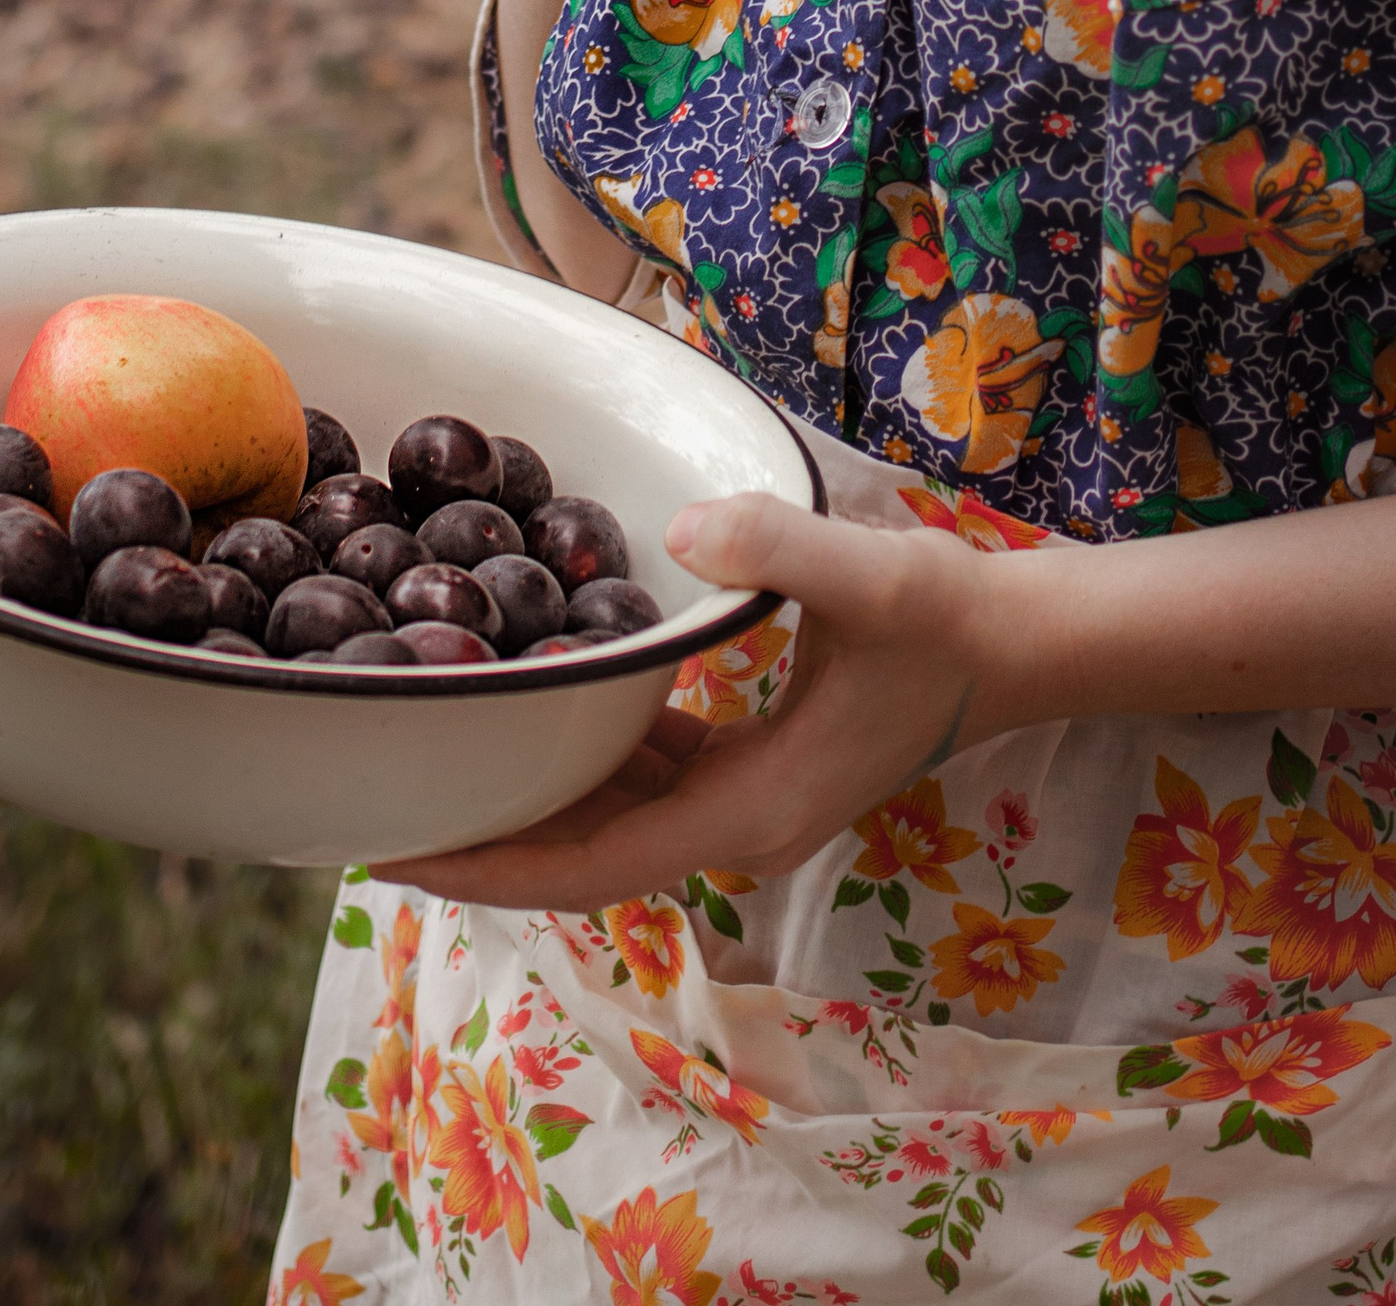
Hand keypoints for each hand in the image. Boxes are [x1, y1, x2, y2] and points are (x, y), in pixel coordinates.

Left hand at [371, 495, 1030, 912]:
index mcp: (751, 809)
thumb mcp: (870, 577)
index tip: (395, 853)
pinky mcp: (753, 762)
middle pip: (581, 852)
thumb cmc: (952, 618)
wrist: (1024, 642)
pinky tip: (536, 698)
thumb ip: (776, 551)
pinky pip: (643, 775)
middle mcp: (738, 824)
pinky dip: (582, 753)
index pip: (589, 862)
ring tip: (431, 753)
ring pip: (609, 816)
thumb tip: (680, 532)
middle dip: (482, 836)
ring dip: (528, 795)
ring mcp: (747, 798)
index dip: (489, 863)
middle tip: (371, 796)